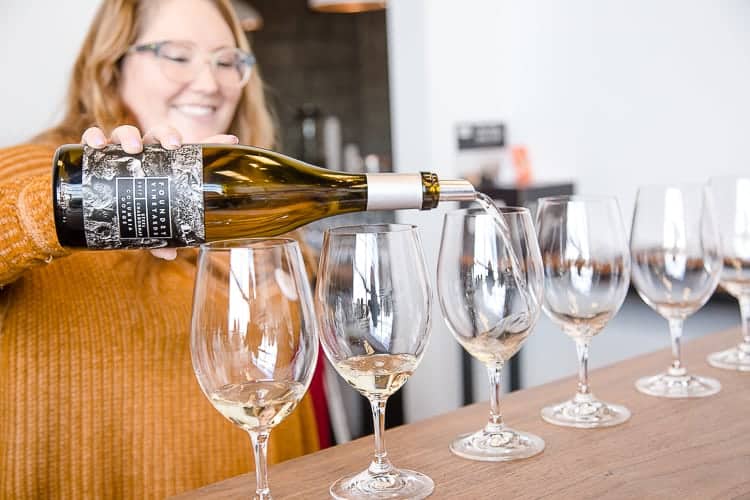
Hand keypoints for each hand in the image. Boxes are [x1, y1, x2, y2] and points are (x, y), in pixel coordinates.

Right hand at [80, 125, 238, 259]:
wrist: (98, 210)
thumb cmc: (132, 211)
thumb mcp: (150, 224)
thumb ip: (160, 238)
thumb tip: (170, 254)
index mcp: (167, 164)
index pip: (192, 149)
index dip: (213, 141)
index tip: (231, 140)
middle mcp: (146, 153)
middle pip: (159, 133)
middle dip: (167, 134)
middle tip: (173, 145)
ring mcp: (121, 151)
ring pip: (126, 132)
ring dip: (130, 135)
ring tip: (133, 149)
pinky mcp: (96, 154)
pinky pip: (92, 137)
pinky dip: (93, 136)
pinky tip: (97, 145)